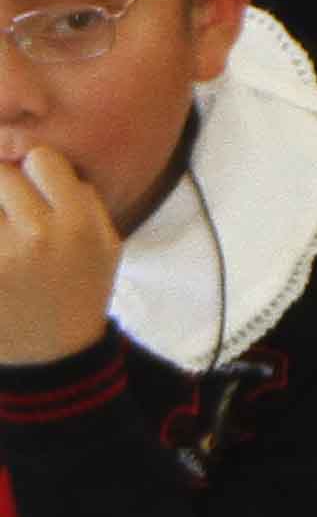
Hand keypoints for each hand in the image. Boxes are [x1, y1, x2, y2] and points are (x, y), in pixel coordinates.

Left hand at [0, 143, 123, 369]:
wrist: (52, 357)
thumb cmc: (80, 291)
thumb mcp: (106, 243)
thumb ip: (83, 200)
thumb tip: (40, 162)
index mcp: (78, 224)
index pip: (41, 160)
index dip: (34, 170)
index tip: (33, 186)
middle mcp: (38, 236)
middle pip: (1, 176)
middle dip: (1, 189)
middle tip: (9, 212)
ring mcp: (1, 258)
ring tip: (5, 233)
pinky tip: (3, 256)